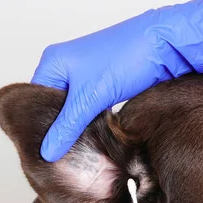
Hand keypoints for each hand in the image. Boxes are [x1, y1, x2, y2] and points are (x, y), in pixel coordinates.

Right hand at [31, 0, 202, 160]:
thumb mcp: (90, 97)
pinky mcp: (106, 86)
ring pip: (74, 111)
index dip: (39, 126)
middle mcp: (67, 67)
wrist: (166, 45)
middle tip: (61, 157)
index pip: (36, 102)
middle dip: (59, 130)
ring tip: (79, 151)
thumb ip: (67, 127)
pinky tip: (96, 138)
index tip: (43, 152)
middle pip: (54, 108)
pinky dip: (92, 124)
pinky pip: (91, 110)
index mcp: (53, 62)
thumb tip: (48, 152)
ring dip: (78, 128)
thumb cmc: (127, 56)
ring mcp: (87, 77)